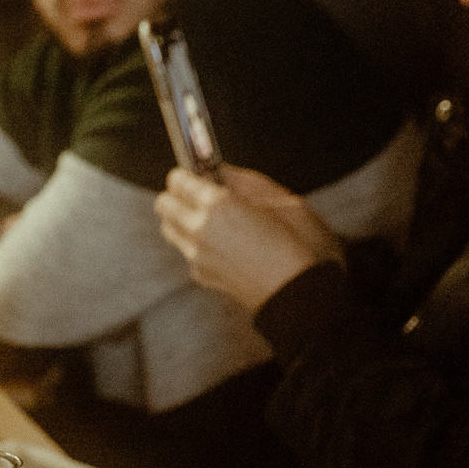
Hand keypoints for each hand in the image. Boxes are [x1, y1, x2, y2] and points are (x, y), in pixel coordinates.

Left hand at [154, 166, 344, 313]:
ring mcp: (198, 258)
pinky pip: (188, 252)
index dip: (188, 173)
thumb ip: (244, 182)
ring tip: (214, 219)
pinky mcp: (203, 277)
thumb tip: (222, 171)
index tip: (199, 171)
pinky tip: (225, 245)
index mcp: (218, 207)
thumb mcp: (282, 200)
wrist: (304, 296)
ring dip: (183, 219)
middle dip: (178, 195)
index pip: (179, 181)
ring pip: (170, 230)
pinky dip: (197, 244)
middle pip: (164, 205)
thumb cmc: (302, 245)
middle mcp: (199, 232)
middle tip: (202, 193)